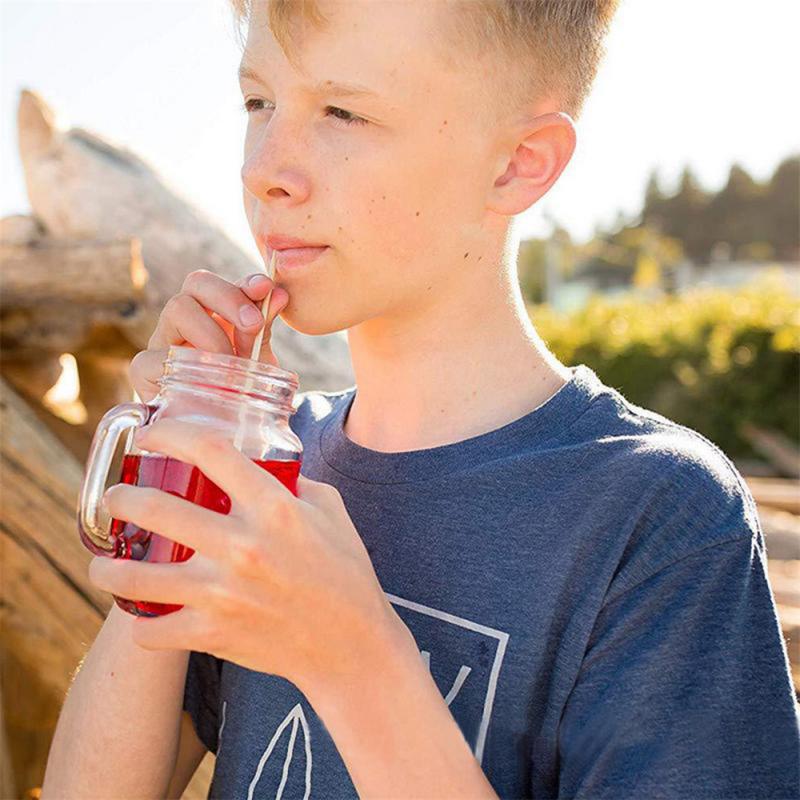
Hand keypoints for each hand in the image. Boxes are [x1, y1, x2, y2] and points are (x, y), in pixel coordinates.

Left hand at [87, 418, 402, 695]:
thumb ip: (291, 482)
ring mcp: (223, 593)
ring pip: (134, 576)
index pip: (209, 450)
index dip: (170, 433)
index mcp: (274, 507)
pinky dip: (139, 623)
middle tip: (116, 497)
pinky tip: (140, 613)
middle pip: (155, 508)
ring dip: (106, 568)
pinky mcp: (213, 633)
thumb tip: (258, 463)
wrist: (351, 645)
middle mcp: (243, 545)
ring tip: (104, 564)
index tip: (153, 437)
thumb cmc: (345, 572)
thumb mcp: (329, 509)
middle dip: (121, 497)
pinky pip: (149, 631)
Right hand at [129, 269, 289, 402]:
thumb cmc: (238, 393)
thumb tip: (278, 294)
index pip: (225, 283)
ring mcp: (162, 342)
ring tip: (233, 365)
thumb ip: (263, 329)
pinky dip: (183, 366)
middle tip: (253, 324)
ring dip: (213, 333)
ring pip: (177, 309)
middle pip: (196, 284)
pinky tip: (206, 382)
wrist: (218, 434)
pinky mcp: (143, 372)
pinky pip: (153, 356)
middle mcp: (185, 321)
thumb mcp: (257, 360)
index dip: (242, 282)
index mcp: (213, 313)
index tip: (265, 287)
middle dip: (229, 298)